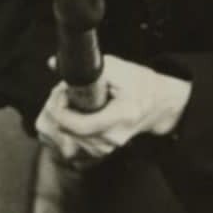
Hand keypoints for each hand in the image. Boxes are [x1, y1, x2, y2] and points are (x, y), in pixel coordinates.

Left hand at [34, 54, 191, 161]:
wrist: (159, 103)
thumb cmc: (139, 83)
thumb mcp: (116, 68)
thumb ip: (86, 65)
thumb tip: (53, 63)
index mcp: (122, 115)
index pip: (81, 125)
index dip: (62, 111)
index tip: (60, 93)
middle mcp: (115, 136)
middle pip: (71, 134)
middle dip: (59, 112)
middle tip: (62, 92)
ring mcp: (110, 146)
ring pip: (70, 140)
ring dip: (63, 120)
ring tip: (70, 100)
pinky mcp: (104, 149)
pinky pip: (77, 143)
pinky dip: (70, 128)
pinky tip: (76, 113)